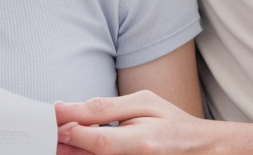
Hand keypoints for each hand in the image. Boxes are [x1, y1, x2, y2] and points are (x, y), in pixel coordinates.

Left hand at [55, 91, 199, 154]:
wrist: (202, 150)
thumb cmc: (172, 123)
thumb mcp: (144, 103)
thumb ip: (106, 108)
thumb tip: (68, 109)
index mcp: (142, 144)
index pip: (98, 142)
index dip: (70, 131)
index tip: (52, 118)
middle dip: (64, 144)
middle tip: (50, 130)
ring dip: (71, 152)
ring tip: (62, 138)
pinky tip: (79, 147)